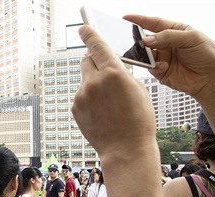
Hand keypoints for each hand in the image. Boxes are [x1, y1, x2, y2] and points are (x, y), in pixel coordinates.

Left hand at [72, 25, 155, 158]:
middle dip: (95, 63)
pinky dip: (90, 99)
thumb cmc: (138, 121)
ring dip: (94, 84)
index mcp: (113, 73)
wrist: (126, 150)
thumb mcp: (138, 89)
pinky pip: (82, 95)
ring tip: (109, 103)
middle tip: (106, 74)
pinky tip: (102, 112)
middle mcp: (94, 82)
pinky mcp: (75, 108)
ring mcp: (82, 96)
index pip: (97, 45)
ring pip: (85, 80)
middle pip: (87, 60)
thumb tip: (110, 64)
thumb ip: (122, 72)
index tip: (83, 28)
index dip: (90, 34)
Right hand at [124, 15, 214, 99]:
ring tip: (154, 56)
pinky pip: (151, 68)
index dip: (140, 20)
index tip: (126, 18)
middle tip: (139, 42)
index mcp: (174, 30)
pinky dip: (155, 66)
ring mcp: (163, 58)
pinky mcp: (162, 72)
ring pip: (146, 55)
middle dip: (141, 41)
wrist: (213, 78)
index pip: (154, 23)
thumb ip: (168, 36)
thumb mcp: (191, 38)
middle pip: (146, 39)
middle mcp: (167, 44)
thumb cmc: (208, 54)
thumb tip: (147, 39)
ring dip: (147, 55)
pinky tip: (164, 66)